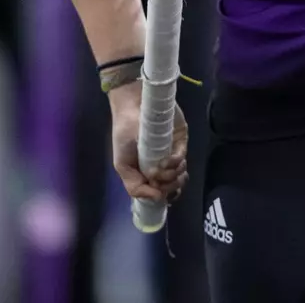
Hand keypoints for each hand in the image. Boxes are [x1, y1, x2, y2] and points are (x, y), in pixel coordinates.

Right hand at [107, 81, 188, 203]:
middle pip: (174, 187)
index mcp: (148, 173)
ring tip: (162, 168)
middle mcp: (162, 165)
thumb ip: (135, 186)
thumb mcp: (122, 165)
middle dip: (168, 187)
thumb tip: (158, 198)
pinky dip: (176, 164)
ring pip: (181, 175)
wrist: (131, 107)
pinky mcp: (180, 141)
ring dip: (173, 177)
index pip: (162, 193)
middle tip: (158, 180)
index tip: (156, 192)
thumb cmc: (124, 135)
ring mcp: (172, 153)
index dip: (162, 196)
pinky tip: (167, 160)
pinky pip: (183, 159)